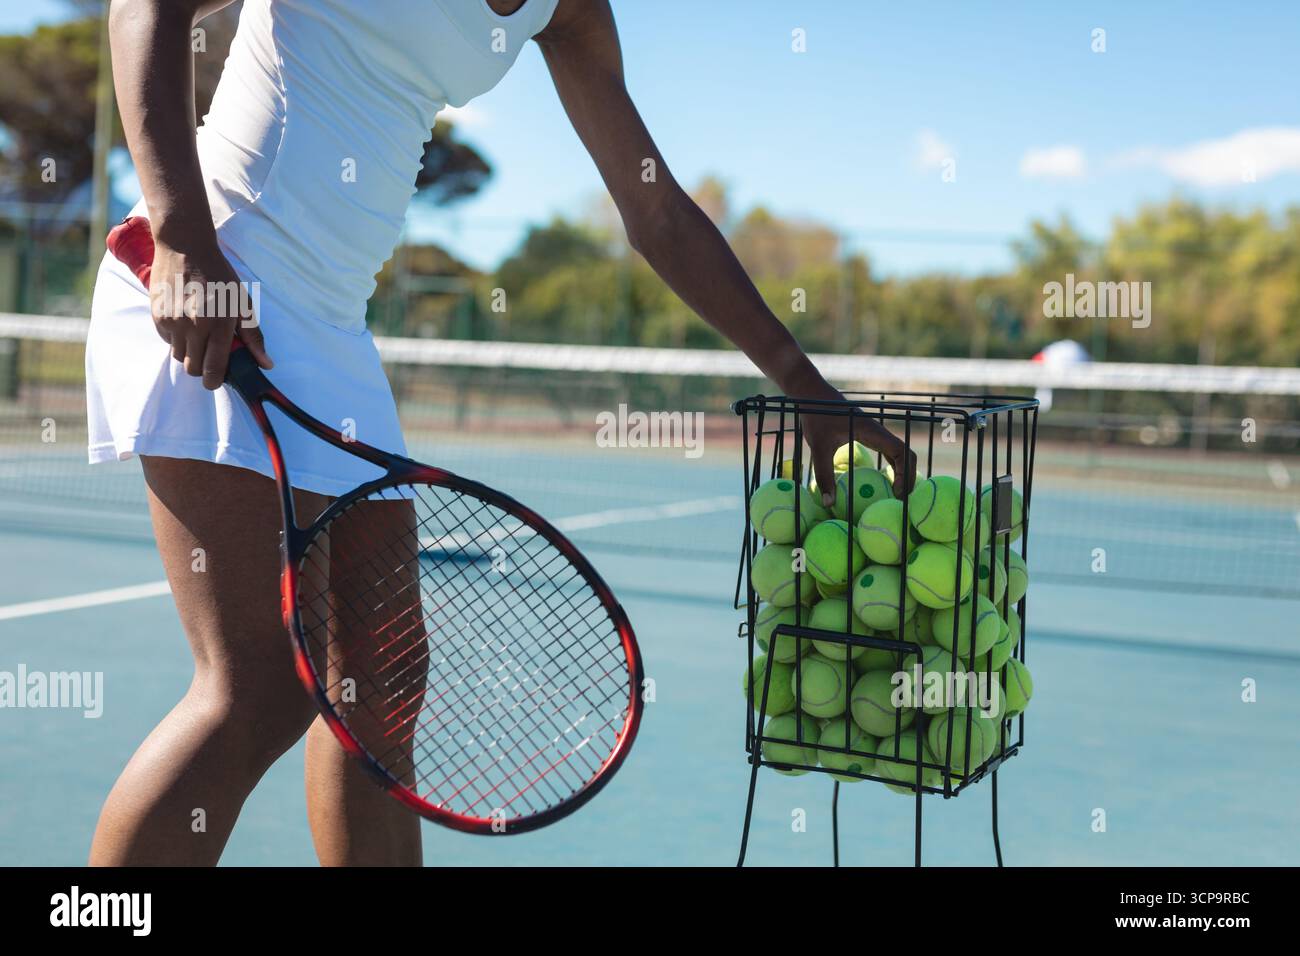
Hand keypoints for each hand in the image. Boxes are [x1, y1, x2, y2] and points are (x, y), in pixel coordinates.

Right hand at [148, 236, 271, 388]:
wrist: (185, 247)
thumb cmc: (219, 276)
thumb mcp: (242, 303)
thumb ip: (253, 337)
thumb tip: (266, 365)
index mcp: (218, 324)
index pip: (213, 369)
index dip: (216, 381)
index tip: (219, 379)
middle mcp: (193, 326)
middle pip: (193, 369)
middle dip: (203, 369)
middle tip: (212, 356)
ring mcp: (172, 321)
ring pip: (179, 357)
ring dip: (190, 353)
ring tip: (200, 334)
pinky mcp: (157, 316)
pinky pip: (167, 341)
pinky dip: (178, 339)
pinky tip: (186, 322)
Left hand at [787, 376, 917, 502]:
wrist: (812, 394)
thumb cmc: (815, 416)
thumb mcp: (817, 446)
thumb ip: (823, 474)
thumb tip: (829, 503)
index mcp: (872, 431)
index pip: (901, 451)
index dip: (904, 472)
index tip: (897, 492)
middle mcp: (878, 432)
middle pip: (906, 454)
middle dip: (908, 476)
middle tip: (901, 500)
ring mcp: (875, 433)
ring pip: (899, 453)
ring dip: (902, 472)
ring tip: (897, 495)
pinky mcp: (868, 435)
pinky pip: (888, 452)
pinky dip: (892, 468)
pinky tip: (884, 484)